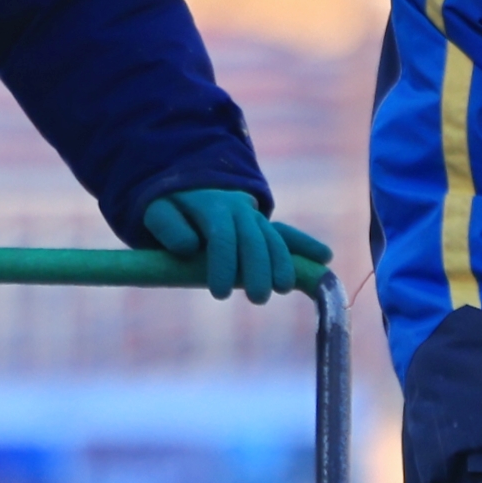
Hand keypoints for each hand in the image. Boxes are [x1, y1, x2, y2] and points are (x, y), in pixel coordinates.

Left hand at [141, 187, 326, 302]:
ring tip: (283, 289)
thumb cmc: (168, 207)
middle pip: (254, 239)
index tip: (219, 294)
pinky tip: (325, 258)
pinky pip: (286, 234)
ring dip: (282, 263)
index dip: (223, 265)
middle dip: (258, 268)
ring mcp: (255, 217)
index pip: (222, 236)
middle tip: (257, 298)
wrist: (188, 183)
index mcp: (211, 206)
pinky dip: (305, 245)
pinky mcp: (265, 226)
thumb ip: (168, 226)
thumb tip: (189, 245)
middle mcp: (239, 209)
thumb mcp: (156, 212)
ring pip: (273, 239)